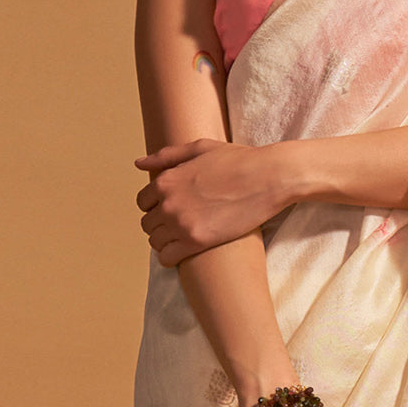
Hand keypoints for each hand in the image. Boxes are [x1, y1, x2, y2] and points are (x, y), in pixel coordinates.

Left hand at [134, 138, 291, 265]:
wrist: (269, 177)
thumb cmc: (239, 160)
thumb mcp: (200, 148)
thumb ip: (167, 156)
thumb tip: (138, 164)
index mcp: (166, 180)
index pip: (143, 202)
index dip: (156, 205)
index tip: (173, 208)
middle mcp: (168, 202)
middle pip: (147, 223)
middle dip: (160, 224)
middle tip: (181, 223)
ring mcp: (180, 223)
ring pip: (155, 242)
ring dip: (166, 241)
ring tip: (184, 237)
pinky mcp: (196, 241)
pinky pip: (167, 258)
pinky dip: (171, 257)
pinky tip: (185, 251)